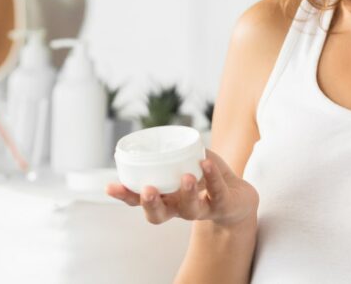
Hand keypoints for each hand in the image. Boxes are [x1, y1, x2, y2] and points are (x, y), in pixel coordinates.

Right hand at [105, 149, 258, 226]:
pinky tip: (206, 163)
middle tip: (147, 190)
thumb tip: (157, 135)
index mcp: (166, 199)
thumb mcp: (187, 164)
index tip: (110, 186)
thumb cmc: (208, 180)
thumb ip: (174, 152)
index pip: (139, 200)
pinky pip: (217, 192)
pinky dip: (211, 176)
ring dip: (185, 193)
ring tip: (185, 177)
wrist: (240, 200)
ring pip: (190, 210)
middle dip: (150, 204)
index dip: (124, 195)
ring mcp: (202, 209)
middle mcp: (180, 208)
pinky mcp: (224, 205)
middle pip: (159, 214)